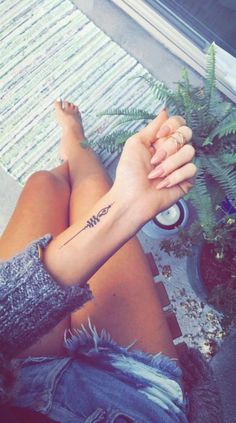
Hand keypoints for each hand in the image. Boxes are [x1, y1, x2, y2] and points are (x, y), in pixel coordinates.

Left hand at [112, 110, 196, 224]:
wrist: (131, 198)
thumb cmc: (129, 173)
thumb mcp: (135, 143)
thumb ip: (152, 127)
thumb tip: (165, 110)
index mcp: (161, 141)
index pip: (178, 123)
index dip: (172, 126)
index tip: (158, 136)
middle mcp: (173, 151)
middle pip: (187, 133)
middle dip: (169, 146)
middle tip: (154, 160)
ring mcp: (181, 165)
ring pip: (190, 152)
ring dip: (169, 164)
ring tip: (155, 175)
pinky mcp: (187, 180)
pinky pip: (191, 169)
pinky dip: (175, 176)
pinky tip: (163, 184)